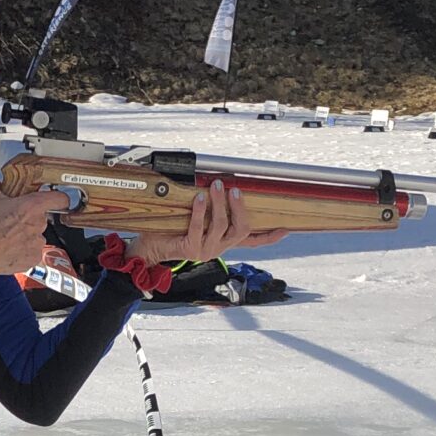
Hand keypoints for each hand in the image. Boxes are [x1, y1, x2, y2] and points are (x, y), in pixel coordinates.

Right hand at [0, 183, 72, 278]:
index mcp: (32, 207)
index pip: (59, 198)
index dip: (60, 197)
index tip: (57, 199)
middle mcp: (39, 225)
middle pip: (40, 217)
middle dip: (28, 218)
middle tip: (11, 220)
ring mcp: (37, 244)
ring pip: (35, 235)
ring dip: (25, 235)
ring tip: (6, 237)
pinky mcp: (33, 259)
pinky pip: (31, 252)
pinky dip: (22, 250)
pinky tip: (8, 249)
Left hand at [129, 179, 286, 264]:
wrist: (150, 247)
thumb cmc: (173, 229)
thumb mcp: (198, 220)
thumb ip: (212, 211)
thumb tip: (222, 185)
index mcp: (224, 242)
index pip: (252, 242)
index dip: (270, 237)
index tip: (286, 229)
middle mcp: (218, 248)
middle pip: (242, 229)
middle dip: (240, 207)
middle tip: (235, 189)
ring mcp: (206, 250)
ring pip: (221, 225)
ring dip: (219, 203)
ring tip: (215, 185)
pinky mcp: (190, 248)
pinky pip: (198, 226)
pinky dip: (200, 209)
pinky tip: (199, 197)